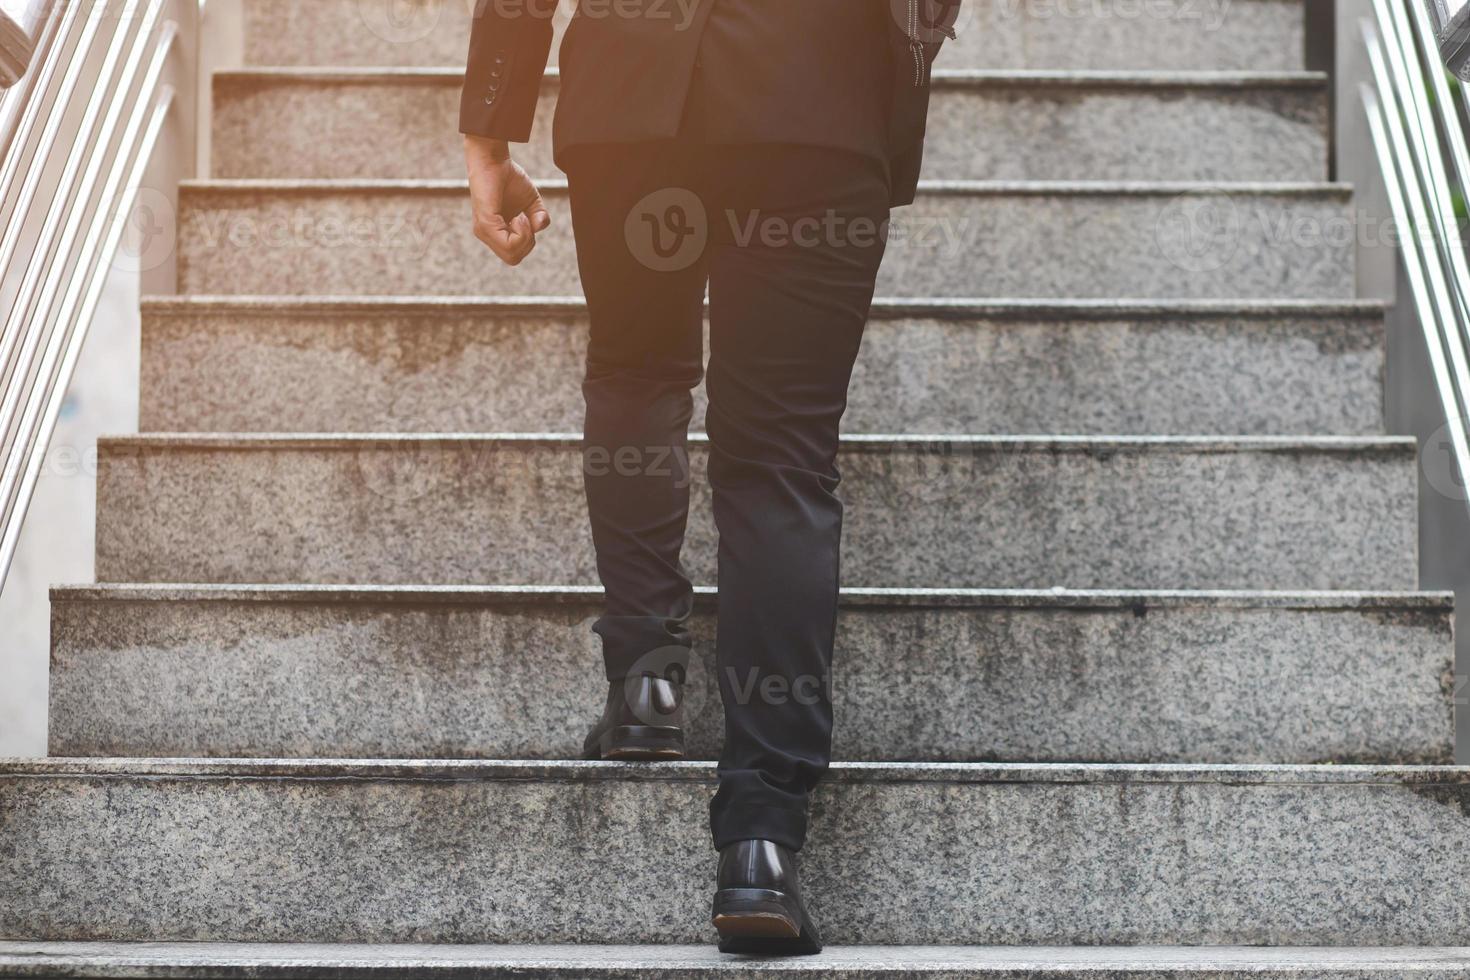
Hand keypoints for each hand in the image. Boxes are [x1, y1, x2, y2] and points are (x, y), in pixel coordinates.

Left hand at [464, 135, 550, 265]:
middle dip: (528, 242)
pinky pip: (508, 243)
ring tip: (521, 216)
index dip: (527, 242)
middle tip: (525, 219)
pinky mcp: (485, 223)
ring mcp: (484, 230)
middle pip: (513, 258)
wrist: (492, 159)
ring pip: (511, 254)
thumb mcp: (532, 202)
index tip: (526, 218)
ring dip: (524, 237)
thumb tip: (539, 227)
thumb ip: (539, 218)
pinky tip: (518, 216)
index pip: (514, 254)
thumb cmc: (509, 177)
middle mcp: (486, 234)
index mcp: (495, 232)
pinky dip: (520, 231)